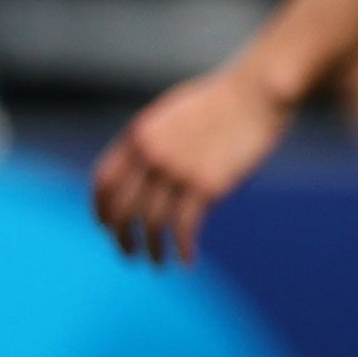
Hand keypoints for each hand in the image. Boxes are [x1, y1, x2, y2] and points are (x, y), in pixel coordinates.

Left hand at [93, 62, 293, 264]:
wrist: (256, 92)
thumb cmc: (222, 101)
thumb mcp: (174, 114)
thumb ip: (155, 140)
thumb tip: (148, 169)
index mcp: (138, 135)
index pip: (103, 182)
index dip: (101, 210)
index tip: (108, 228)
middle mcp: (151, 154)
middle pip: (122, 208)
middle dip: (121, 237)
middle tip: (129, 254)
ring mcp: (177, 170)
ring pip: (152, 223)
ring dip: (153, 249)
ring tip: (159, 264)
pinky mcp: (207, 185)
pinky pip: (185, 227)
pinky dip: (184, 248)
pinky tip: (188, 260)